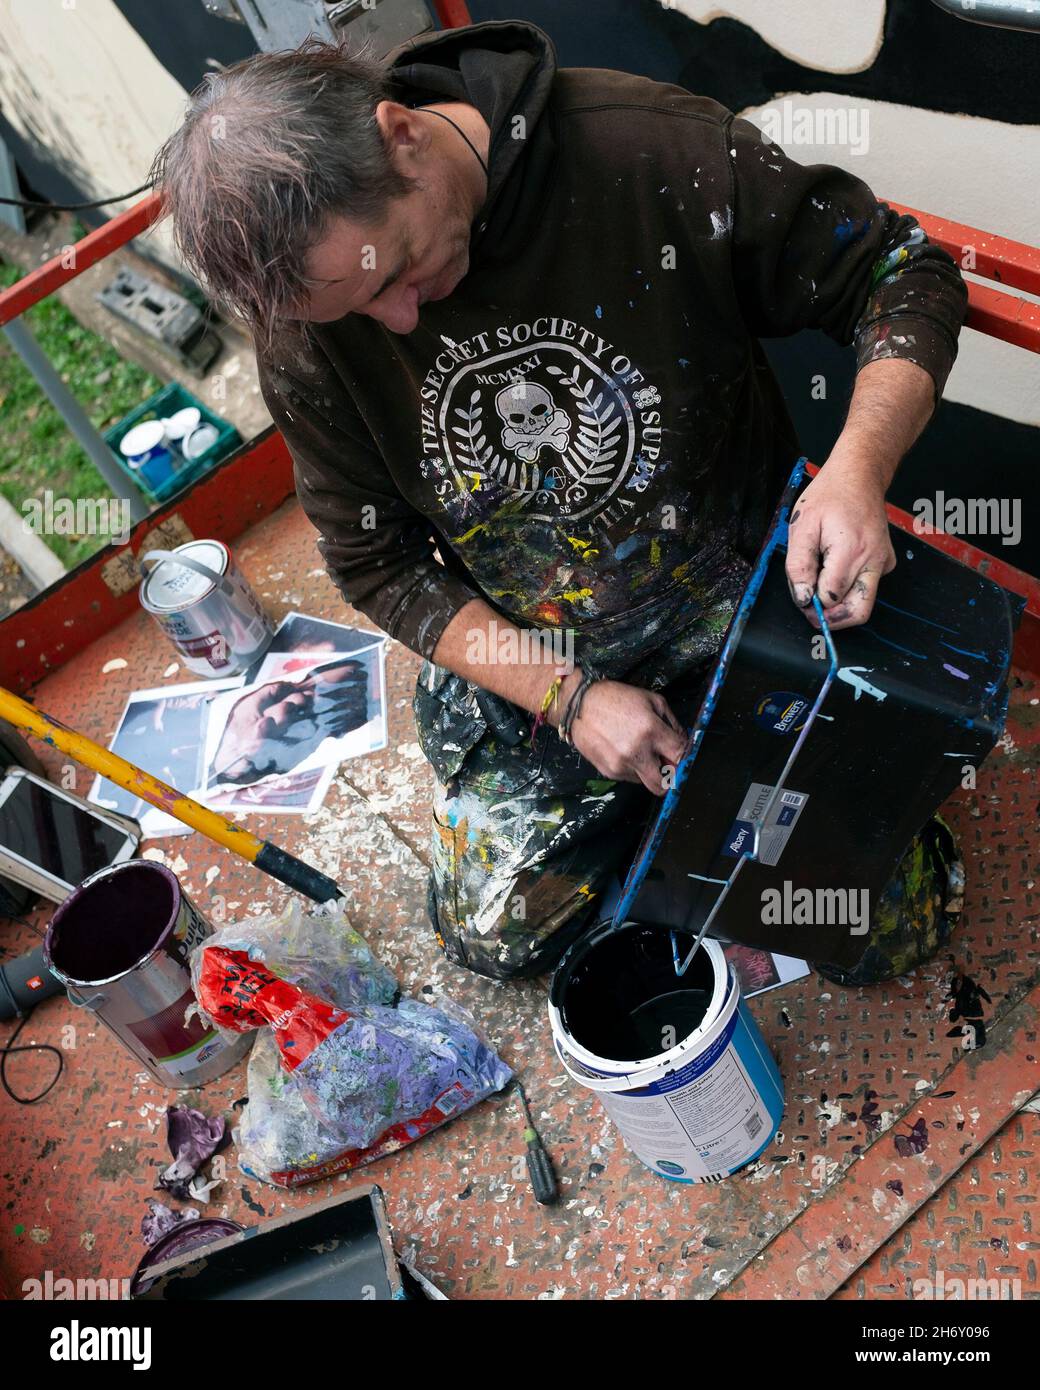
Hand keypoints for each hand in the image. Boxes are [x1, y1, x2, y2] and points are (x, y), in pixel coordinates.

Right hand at [556, 677, 686, 795]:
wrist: (579, 704)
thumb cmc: (616, 698)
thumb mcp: (652, 700)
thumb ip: (672, 724)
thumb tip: (682, 743)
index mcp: (651, 731)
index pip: (680, 756)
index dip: (683, 757)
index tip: (680, 755)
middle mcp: (637, 752)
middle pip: (663, 784)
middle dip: (668, 777)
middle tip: (665, 764)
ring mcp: (621, 764)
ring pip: (645, 782)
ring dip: (647, 770)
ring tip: (637, 749)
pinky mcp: (608, 771)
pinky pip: (628, 778)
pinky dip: (631, 768)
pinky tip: (623, 750)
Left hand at [785, 458, 895, 630]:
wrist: (859, 476)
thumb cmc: (829, 496)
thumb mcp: (802, 526)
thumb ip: (799, 566)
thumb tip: (803, 597)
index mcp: (852, 550)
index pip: (832, 596)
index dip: (812, 601)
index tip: (801, 593)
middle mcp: (874, 560)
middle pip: (857, 610)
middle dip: (831, 616)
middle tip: (810, 608)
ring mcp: (883, 562)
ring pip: (864, 602)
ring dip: (840, 603)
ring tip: (820, 582)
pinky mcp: (885, 563)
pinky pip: (866, 587)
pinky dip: (848, 587)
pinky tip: (834, 567)